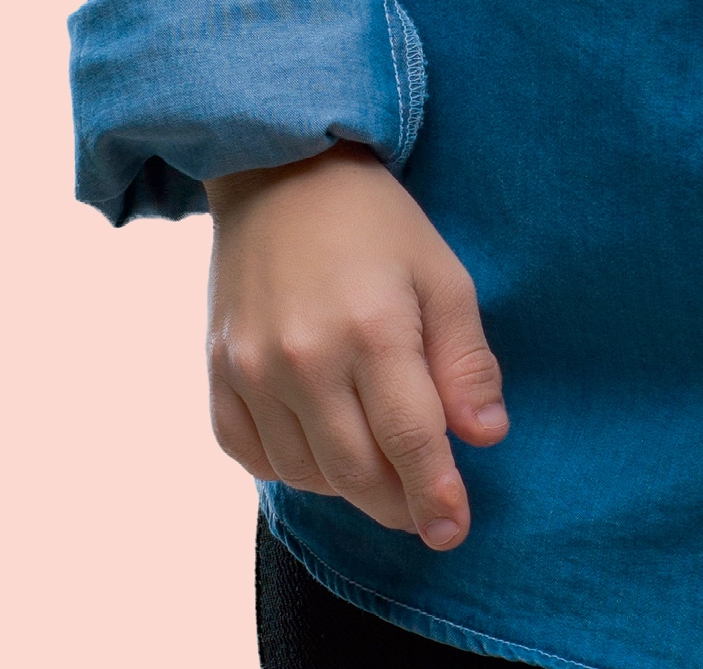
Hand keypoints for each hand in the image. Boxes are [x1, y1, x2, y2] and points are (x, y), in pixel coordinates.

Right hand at [204, 142, 508, 549]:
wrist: (279, 173)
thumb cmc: (376, 225)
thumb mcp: (442, 277)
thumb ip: (466, 361)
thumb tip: (485, 436)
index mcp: (373, 330)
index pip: (411, 442)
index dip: (436, 496)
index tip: (454, 530)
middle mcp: (304, 358)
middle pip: (355, 473)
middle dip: (397, 505)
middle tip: (425, 513)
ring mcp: (251, 367)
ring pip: (304, 473)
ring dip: (347, 487)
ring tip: (377, 467)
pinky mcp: (217, 369)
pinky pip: (250, 454)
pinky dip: (288, 469)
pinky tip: (318, 449)